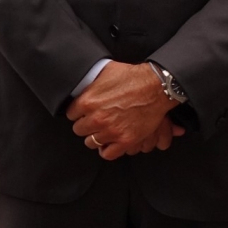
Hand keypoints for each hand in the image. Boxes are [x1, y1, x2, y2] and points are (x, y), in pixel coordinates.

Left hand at [66, 61, 182, 159]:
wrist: (156, 86)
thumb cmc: (132, 77)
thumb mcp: (103, 73)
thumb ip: (89, 83)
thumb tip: (81, 84)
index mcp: (87, 102)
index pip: (71, 114)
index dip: (78, 113)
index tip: (83, 112)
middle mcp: (96, 118)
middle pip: (79, 130)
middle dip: (86, 125)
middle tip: (93, 121)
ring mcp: (111, 131)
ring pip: (91, 142)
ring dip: (96, 137)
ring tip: (102, 131)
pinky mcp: (126, 140)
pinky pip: (108, 154)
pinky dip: (106, 150)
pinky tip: (108, 144)